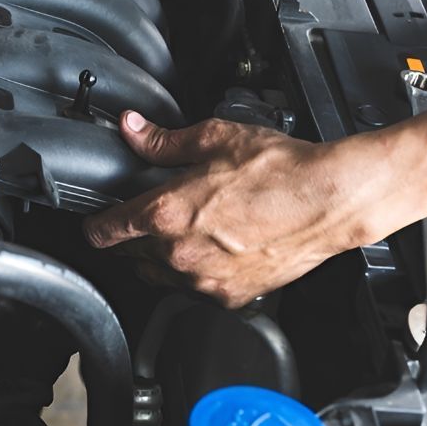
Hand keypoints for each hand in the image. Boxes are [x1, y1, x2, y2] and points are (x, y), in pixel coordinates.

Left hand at [83, 112, 422, 307]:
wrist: (332, 199)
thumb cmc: (281, 170)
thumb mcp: (213, 139)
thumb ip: (162, 141)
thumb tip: (133, 129)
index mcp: (165, 214)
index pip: (106, 231)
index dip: (95, 226)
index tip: (94, 225)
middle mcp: (180, 254)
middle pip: (131, 256)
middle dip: (132, 239)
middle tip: (145, 220)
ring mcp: (206, 280)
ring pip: (161, 276)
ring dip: (162, 259)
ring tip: (183, 233)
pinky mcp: (232, 296)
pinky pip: (198, 290)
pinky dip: (198, 274)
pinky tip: (213, 251)